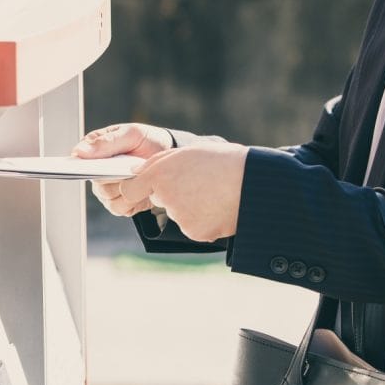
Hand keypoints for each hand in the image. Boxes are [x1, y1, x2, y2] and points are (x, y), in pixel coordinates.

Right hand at [73, 123, 174, 217]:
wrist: (168, 155)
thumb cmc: (146, 140)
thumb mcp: (130, 134)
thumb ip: (106, 142)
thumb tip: (79, 151)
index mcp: (94, 153)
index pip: (78, 163)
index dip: (82, 168)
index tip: (93, 168)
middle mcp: (97, 175)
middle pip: (98, 185)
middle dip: (116, 178)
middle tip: (130, 169)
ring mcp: (108, 191)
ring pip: (109, 199)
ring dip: (127, 189)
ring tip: (140, 177)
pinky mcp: (121, 204)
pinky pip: (121, 208)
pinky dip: (134, 199)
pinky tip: (144, 188)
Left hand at [120, 143, 249, 241]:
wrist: (254, 183)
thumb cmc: (224, 162)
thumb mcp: (189, 152)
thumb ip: (159, 163)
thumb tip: (136, 173)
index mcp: (160, 174)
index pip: (130, 189)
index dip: (138, 188)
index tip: (144, 188)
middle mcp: (165, 196)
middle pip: (159, 199)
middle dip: (172, 193)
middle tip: (199, 182)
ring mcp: (180, 217)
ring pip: (177, 213)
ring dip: (190, 206)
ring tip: (213, 193)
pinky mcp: (194, 232)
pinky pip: (192, 226)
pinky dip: (203, 220)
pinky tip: (218, 207)